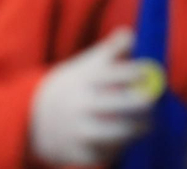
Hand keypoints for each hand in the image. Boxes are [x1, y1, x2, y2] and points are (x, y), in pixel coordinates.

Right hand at [29, 28, 157, 166]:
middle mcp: (80, 104)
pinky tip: (125, 142)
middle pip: (118, 104)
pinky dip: (118, 149)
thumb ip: (109, 50)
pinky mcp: (78, 154)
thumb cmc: (71, 88)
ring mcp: (78, 130)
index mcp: (83, 80)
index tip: (150, 71)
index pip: (113, 72)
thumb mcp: (84, 66)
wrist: (32, 119)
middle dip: (142, 102)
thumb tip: (130, 33)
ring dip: (136, 129)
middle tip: (153, 101)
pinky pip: (106, 154)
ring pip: (116, 132)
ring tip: (147, 125)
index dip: (135, 71)